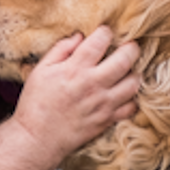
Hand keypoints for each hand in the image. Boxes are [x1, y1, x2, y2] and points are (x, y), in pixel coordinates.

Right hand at [10, 26, 139, 165]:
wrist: (37, 138)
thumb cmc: (35, 103)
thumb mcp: (40, 70)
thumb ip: (60, 50)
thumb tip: (79, 36)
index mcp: (75, 69)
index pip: (100, 41)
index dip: (106, 31)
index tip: (105, 31)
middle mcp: (93, 84)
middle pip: (126, 58)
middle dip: (131, 46)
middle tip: (128, 45)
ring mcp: (103, 103)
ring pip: (134, 82)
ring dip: (133, 72)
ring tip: (126, 69)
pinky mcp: (107, 120)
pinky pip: (131, 106)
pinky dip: (131, 98)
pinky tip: (122, 92)